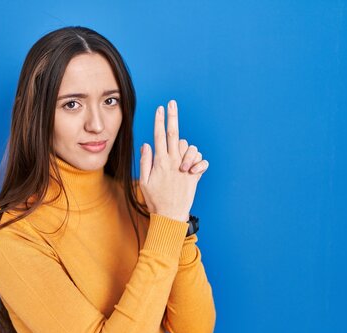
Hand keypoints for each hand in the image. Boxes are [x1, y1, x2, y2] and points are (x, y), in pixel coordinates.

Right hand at [139, 100, 205, 221]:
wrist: (170, 215)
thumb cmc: (155, 200)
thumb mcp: (144, 181)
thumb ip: (146, 161)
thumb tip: (146, 144)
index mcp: (160, 161)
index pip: (158, 135)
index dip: (159, 120)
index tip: (159, 108)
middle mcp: (174, 161)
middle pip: (173, 133)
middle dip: (172, 117)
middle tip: (172, 103)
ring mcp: (185, 168)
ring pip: (188, 146)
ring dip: (186, 148)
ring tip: (182, 161)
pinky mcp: (195, 175)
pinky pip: (202, 160)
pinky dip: (199, 160)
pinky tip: (193, 168)